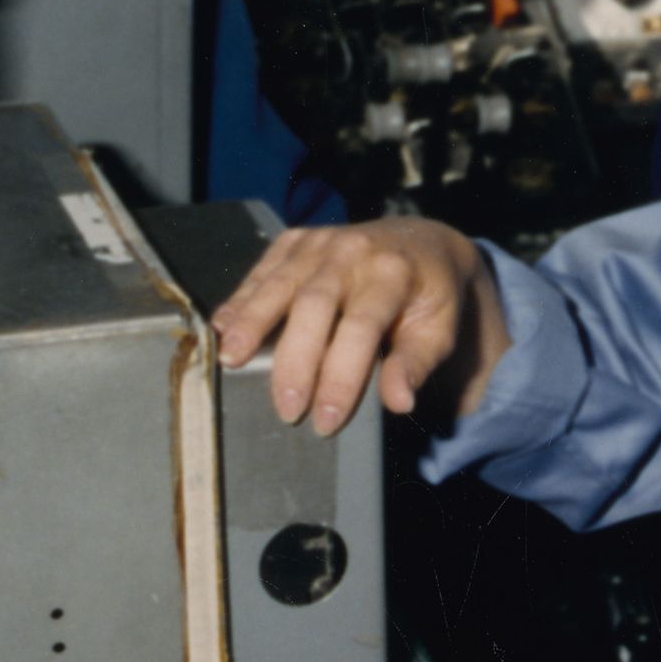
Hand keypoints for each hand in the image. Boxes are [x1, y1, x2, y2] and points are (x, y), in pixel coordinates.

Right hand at [213, 216, 508, 435]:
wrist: (423, 240)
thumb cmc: (429, 296)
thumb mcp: (439, 330)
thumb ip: (416, 364)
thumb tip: (398, 402)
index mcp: (393, 273)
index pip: (361, 329)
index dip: (341, 377)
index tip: (327, 422)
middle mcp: (352, 251)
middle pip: (313, 305)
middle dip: (296, 361)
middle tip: (286, 409)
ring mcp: (321, 241)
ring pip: (280, 283)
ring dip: (251, 323)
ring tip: (230, 361)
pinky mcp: (296, 239)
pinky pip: (264, 269)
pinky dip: (241, 299)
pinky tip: (221, 329)